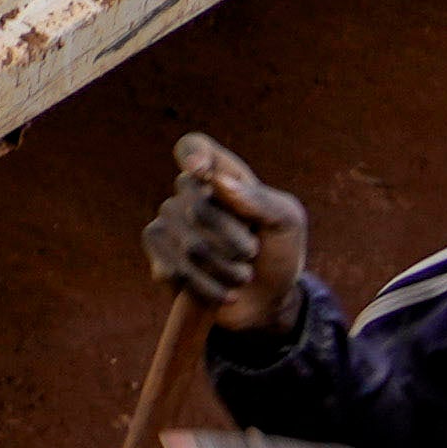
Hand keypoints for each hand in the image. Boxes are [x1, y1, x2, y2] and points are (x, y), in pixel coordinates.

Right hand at [148, 134, 307, 325]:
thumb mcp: (287, 223)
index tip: (201, 171)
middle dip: (236, 241)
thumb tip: (217, 182)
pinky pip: (175, 270)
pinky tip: (222, 291)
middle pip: (199, 207)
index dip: (191, 154)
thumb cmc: (277, 252)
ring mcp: (169, 224)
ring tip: (241, 274)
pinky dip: (208, 287)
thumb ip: (261, 200)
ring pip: (191, 246)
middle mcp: (188, 194)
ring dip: (227, 269)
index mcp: (220, 174)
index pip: (193, 147)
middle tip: (251, 252)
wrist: (267, 300)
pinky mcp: (159, 257)